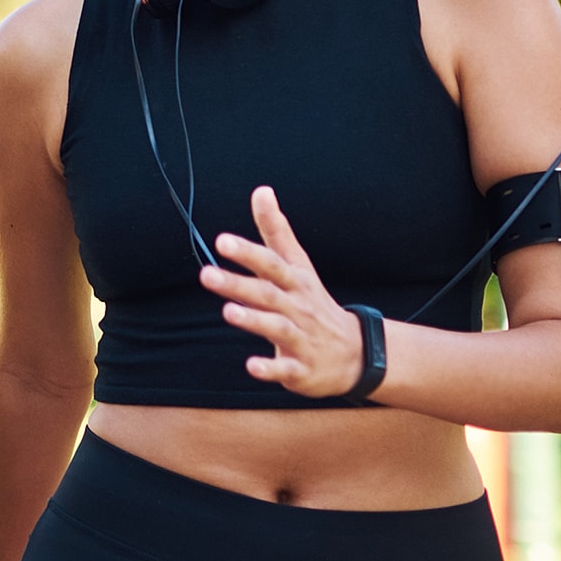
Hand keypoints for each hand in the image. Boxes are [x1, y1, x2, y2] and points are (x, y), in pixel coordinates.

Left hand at [198, 185, 365, 398]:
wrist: (354, 354)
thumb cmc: (314, 302)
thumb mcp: (299, 265)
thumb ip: (276, 231)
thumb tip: (261, 190)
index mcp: (295, 282)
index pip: (271, 263)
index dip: (248, 252)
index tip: (222, 240)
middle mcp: (298, 307)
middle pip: (267, 293)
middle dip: (238, 284)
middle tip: (206, 275)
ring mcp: (302, 338)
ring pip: (278, 328)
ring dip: (254, 320)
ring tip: (228, 312)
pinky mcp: (302, 370)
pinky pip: (287, 370)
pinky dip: (271, 368)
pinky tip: (252, 366)